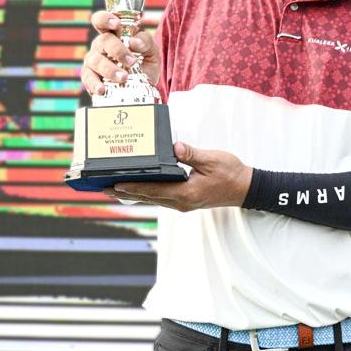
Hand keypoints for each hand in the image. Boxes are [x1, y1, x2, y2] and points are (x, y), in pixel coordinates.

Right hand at [81, 10, 159, 95]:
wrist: (145, 85)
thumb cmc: (144, 61)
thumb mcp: (151, 50)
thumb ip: (145, 41)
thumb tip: (134, 42)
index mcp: (113, 33)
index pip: (102, 20)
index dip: (106, 19)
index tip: (117, 24)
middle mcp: (100, 45)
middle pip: (102, 41)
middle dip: (117, 51)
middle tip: (132, 62)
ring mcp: (93, 61)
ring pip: (95, 61)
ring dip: (109, 69)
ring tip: (124, 78)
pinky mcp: (90, 77)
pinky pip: (88, 78)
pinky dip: (94, 84)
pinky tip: (102, 89)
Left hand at [104, 142, 252, 211]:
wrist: (246, 188)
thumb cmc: (231, 173)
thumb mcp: (213, 160)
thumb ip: (192, 153)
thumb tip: (175, 146)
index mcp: (187, 193)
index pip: (154, 190)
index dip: (134, 186)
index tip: (116, 184)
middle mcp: (182, 202)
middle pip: (148, 198)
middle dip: (126, 192)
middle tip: (104, 188)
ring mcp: (183, 203)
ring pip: (153, 199)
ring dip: (134, 194)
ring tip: (115, 188)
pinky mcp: (185, 201)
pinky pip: (161, 198)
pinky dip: (147, 192)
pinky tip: (138, 187)